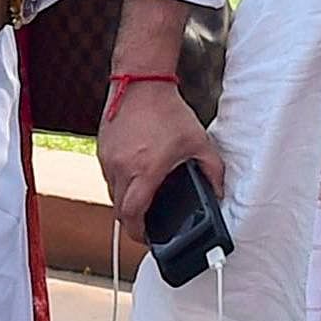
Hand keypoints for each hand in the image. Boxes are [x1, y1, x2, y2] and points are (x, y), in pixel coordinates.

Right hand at [98, 75, 228, 233]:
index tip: (148, 237)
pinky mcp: (102, 149)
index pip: (133, 214)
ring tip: (143, 196)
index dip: (139, 233)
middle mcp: (122, 167)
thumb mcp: (199, 142)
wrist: (141, 82)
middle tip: (147, 223)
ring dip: (126, 201)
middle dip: (133, 221)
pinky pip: (108, 176)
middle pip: (120, 210)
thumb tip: (218, 192)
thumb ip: (213, 171)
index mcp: (146, 170)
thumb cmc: (167, 110)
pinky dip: (121, 182)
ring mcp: (108, 159)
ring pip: (113, 194)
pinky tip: (135, 174)